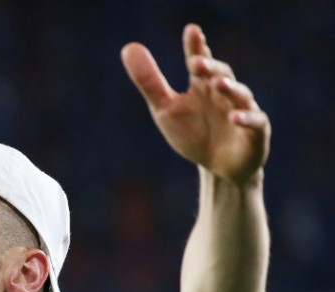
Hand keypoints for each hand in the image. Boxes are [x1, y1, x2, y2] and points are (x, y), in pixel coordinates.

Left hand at [121, 24, 269, 184]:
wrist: (219, 168)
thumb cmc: (192, 133)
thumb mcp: (164, 108)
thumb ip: (149, 81)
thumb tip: (128, 47)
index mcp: (202, 85)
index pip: (199, 61)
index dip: (196, 46)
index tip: (191, 30)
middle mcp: (225, 93)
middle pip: (220, 74)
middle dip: (210, 67)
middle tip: (195, 61)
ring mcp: (243, 110)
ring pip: (240, 95)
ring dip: (230, 88)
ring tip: (217, 83)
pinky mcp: (256, 133)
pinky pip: (255, 122)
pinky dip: (246, 119)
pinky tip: (235, 117)